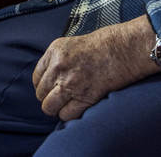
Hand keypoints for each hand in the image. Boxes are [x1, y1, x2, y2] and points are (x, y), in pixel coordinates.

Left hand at [32, 16, 160, 120]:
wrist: (124, 49)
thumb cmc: (103, 44)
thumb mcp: (71, 44)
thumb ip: (57, 60)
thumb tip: (48, 78)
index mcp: (54, 52)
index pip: (36, 77)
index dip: (43, 85)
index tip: (50, 88)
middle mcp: (59, 68)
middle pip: (40, 94)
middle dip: (49, 98)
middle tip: (60, 97)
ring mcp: (71, 84)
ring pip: (49, 107)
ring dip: (56, 109)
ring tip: (66, 104)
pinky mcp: (85, 97)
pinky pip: (66, 115)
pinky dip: (70, 114)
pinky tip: (77, 107)